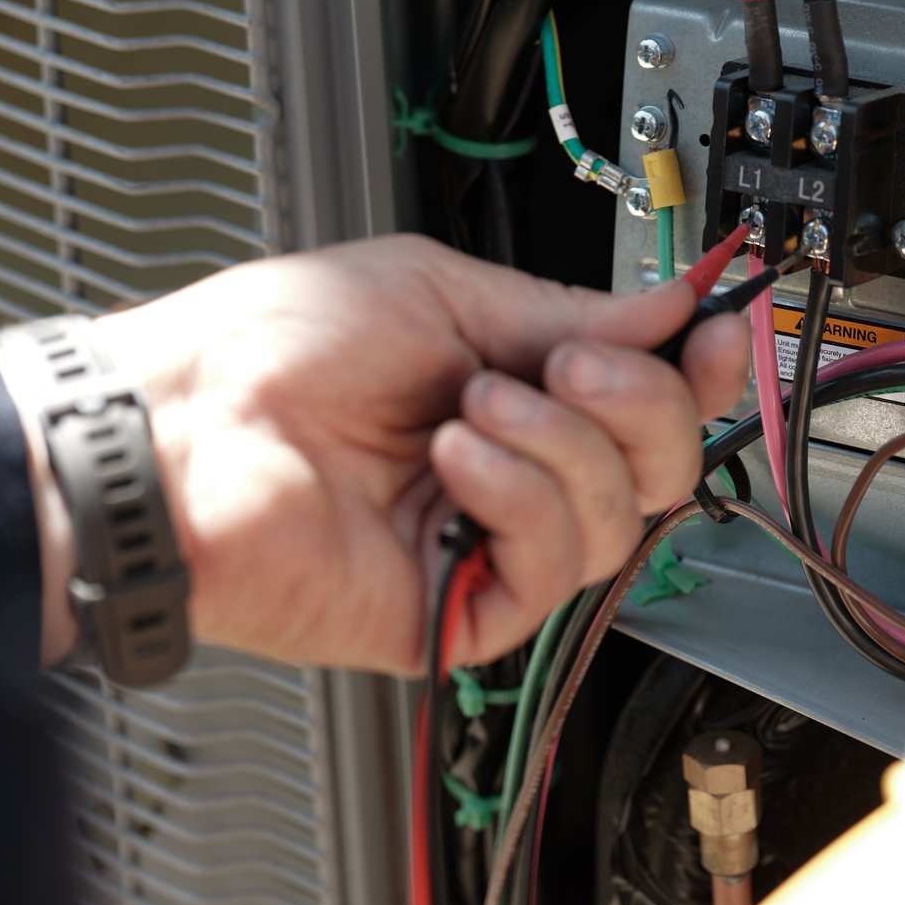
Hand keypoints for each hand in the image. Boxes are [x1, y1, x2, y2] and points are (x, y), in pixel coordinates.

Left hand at [0, 236, 747, 674]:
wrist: (184, 428)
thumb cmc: (268, 350)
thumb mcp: (443, 291)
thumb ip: (569, 313)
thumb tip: (671, 307)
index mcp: (507, 385)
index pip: (644, 397)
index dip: (698, 369)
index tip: (720, 332)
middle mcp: (506, 470)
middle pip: (656, 464)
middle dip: (639, 401)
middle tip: (569, 363)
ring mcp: (482, 543)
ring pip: (617, 517)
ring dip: (559, 445)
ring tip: (473, 409)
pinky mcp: (459, 614)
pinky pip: (553, 566)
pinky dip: (518, 496)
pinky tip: (456, 462)